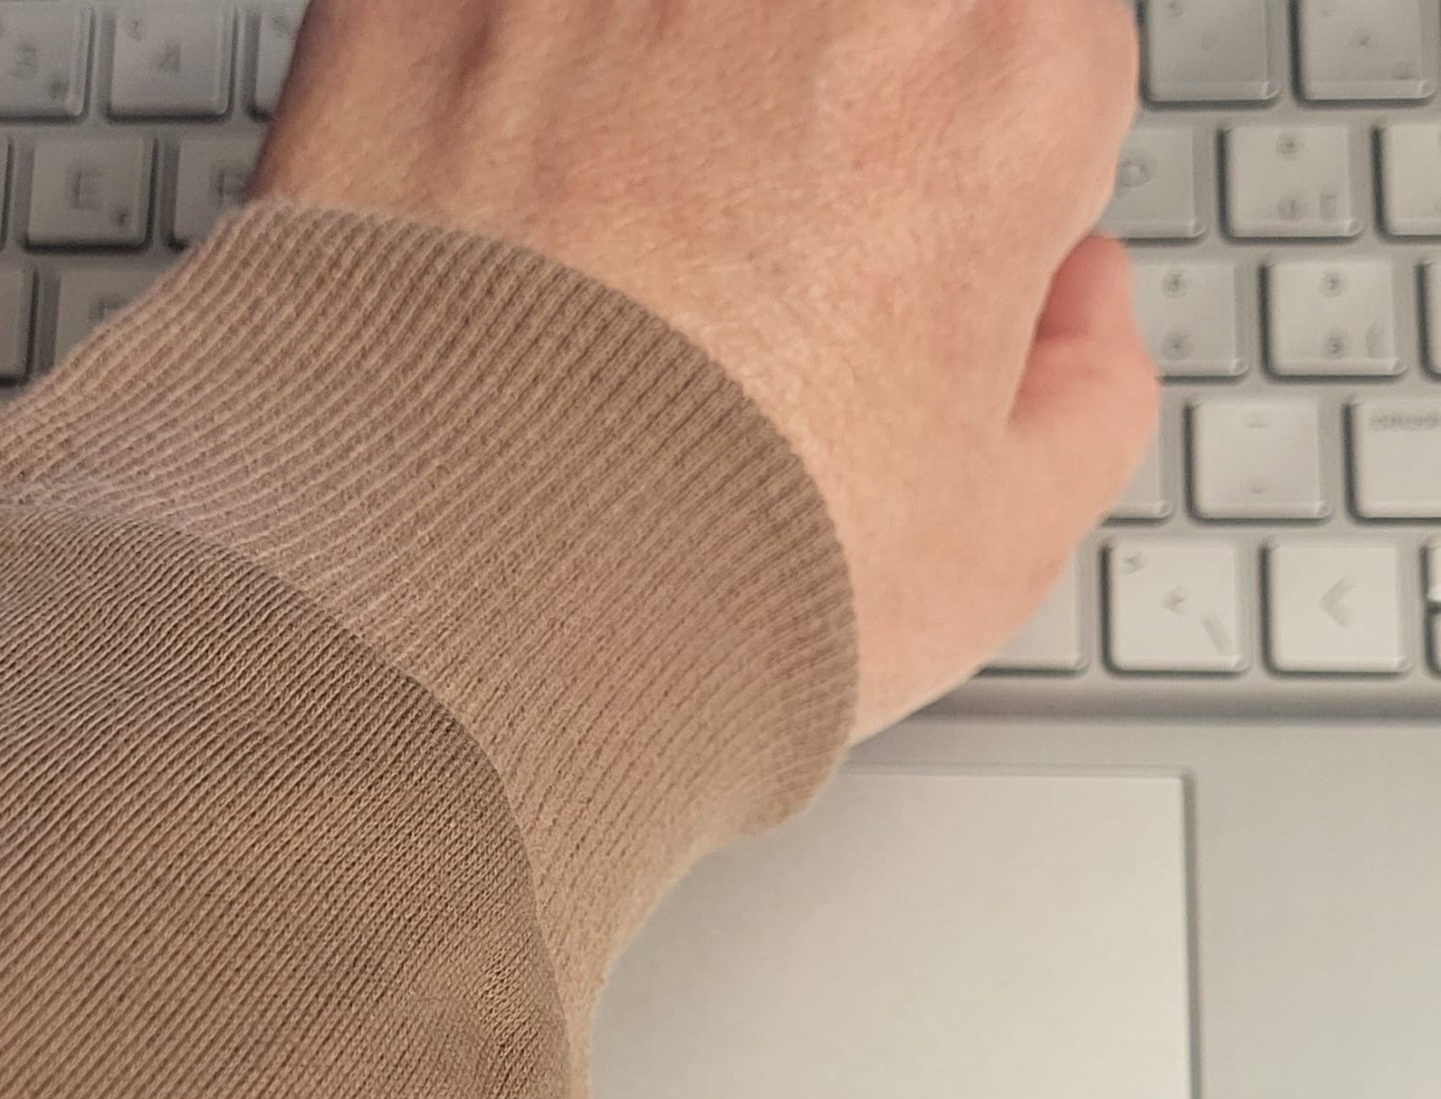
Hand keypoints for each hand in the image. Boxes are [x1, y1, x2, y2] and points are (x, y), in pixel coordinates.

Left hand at [254, 0, 1156, 737]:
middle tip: (722, 279)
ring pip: (654, 24)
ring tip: (581, 278)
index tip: (871, 272)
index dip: (943, 184)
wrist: (443, 609)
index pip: (1015, 58)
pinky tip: (474, 244)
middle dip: (799, 120)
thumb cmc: (700, 585)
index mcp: (995, 69)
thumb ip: (1086, 385)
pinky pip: (479, 26)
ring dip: (638, 103)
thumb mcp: (990, 546)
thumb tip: (1072, 304)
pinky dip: (481, 104)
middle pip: (837, 24)